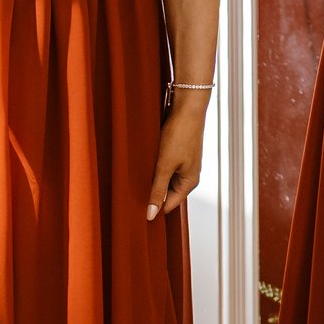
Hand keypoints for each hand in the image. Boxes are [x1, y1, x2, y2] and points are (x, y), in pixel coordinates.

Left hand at [146, 90, 208, 219]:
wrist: (187, 108)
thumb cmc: (180, 134)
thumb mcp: (165, 166)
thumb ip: (157, 191)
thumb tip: (151, 215)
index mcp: (189, 183)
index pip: (168, 206)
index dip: (152, 207)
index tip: (135, 206)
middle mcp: (188, 176)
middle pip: (166, 194)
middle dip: (151, 191)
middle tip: (134, 186)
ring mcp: (184, 165)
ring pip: (164, 180)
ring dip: (152, 177)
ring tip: (142, 169)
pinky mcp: (178, 155)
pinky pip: (164, 168)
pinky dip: (154, 167)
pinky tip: (146, 160)